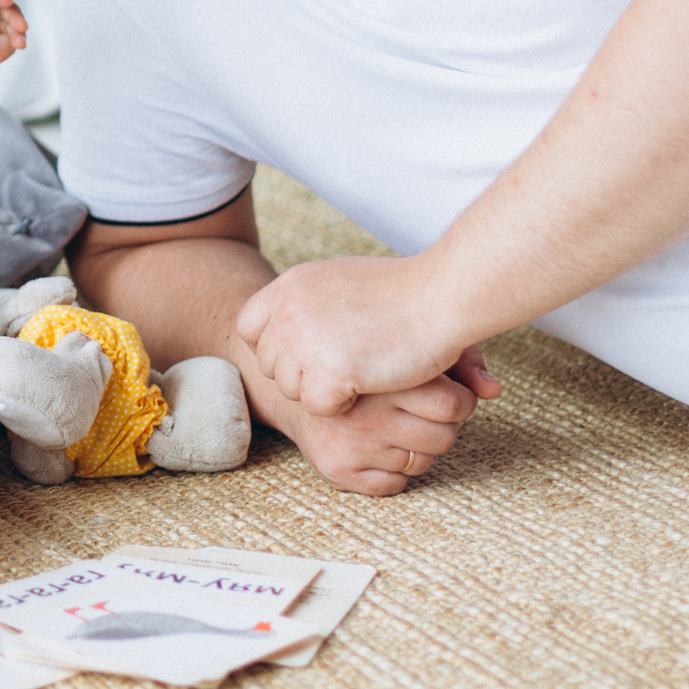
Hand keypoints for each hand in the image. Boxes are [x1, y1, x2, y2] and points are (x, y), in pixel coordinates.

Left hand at [236, 254, 503, 418]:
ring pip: (290, 389)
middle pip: (268, 363)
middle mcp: (288, 309)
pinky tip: (367, 385)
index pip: (248, 326)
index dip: (271, 346)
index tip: (301, 354)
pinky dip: (342, 405)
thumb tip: (279, 328)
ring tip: (359, 372)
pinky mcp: (326, 371)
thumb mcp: (341, 281)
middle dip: (299, 373)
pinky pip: (316, 407)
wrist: (440, 297)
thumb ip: (309, 303)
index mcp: (290, 284)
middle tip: (340, 368)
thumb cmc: (405, 290)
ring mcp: (303, 340)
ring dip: (322, 390)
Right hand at [257, 373, 490, 495]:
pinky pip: (395, 485)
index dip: (460, 401)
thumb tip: (494, 390)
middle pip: (444, 438)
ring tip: (398, 424)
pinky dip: (393, 470)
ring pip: (422, 463)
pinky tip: (378, 445)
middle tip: (424, 411)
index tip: (448, 394)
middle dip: (443, 426)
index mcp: (381, 376)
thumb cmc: (360, 361)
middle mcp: (364, 413)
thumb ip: (458, 360)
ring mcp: (350, 445)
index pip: (453, 406)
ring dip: (418, 447)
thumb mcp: (406, 345)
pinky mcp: (337, 471)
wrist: (290, 382)